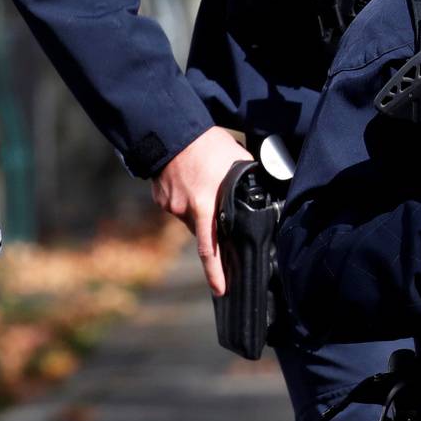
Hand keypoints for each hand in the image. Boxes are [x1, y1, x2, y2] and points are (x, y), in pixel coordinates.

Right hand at [149, 125, 252, 295]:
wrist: (171, 130)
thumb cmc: (209, 144)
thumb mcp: (238, 163)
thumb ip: (245, 185)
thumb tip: (260, 197)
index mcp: (206, 205)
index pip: (211, 249)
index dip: (216, 273)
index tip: (221, 290)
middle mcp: (186, 210)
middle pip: (204, 232)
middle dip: (214, 227)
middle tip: (221, 208)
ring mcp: (171, 205)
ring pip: (192, 218)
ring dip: (202, 208)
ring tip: (206, 182)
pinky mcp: (161, 197)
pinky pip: (179, 205)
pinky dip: (188, 198)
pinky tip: (193, 180)